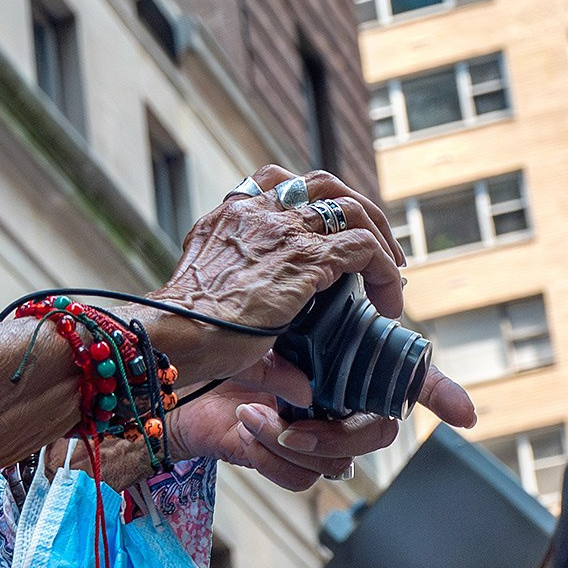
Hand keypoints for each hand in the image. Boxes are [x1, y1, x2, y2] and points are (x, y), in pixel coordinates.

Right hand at [147, 165, 406, 382]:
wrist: (174, 333)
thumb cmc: (184, 333)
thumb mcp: (217, 317)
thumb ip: (261, 340)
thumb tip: (302, 383)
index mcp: (229, 217)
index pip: (277, 183)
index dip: (312, 204)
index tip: (329, 234)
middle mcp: (256, 212)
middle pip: (322, 183)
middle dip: (357, 210)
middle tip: (376, 247)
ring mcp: (283, 230)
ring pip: (351, 207)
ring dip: (379, 235)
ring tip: (393, 272)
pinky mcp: (307, 258)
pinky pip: (363, 248)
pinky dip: (384, 271)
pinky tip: (388, 303)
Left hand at [166, 351, 476, 491]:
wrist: (167, 377)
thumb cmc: (217, 342)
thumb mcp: (266, 320)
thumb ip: (310, 326)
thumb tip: (326, 357)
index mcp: (340, 362)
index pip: (406, 380)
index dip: (442, 395)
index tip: (465, 414)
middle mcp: (332, 402)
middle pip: (377, 434)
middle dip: (341, 436)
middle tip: (297, 419)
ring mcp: (310, 435)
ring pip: (340, 465)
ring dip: (295, 442)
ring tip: (256, 413)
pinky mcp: (280, 460)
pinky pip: (302, 480)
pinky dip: (272, 456)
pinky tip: (248, 427)